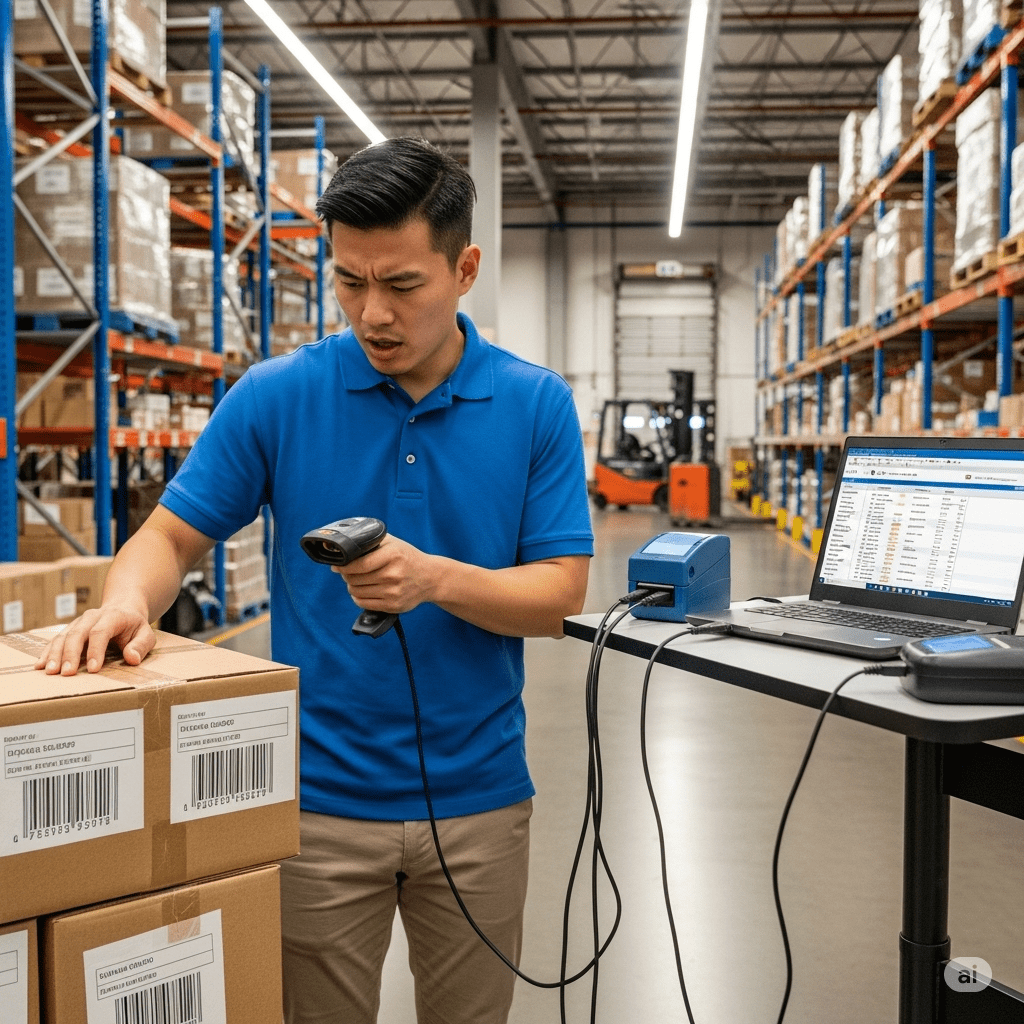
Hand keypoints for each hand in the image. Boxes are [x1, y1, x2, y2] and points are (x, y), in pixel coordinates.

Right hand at [34, 604, 155, 674]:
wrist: (123, 608)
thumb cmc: (135, 626)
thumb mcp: (146, 634)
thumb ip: (141, 645)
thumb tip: (132, 658)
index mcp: (113, 616)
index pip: (101, 631)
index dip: (96, 650)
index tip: (93, 669)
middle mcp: (92, 617)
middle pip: (77, 633)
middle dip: (71, 654)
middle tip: (66, 673)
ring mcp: (78, 622)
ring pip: (63, 636)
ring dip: (55, 654)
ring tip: (50, 671)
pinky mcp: (70, 629)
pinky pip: (56, 639)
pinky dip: (47, 652)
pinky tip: (40, 665)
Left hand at [332, 534, 438, 614]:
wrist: (430, 577)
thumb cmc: (407, 557)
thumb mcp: (392, 543)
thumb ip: (370, 541)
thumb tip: (343, 548)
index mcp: (393, 555)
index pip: (359, 565)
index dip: (343, 566)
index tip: (337, 565)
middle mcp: (393, 574)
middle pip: (355, 579)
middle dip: (347, 575)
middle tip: (348, 572)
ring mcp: (394, 592)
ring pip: (356, 592)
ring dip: (352, 586)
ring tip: (358, 580)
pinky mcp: (393, 606)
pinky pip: (363, 604)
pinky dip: (358, 597)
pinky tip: (364, 591)